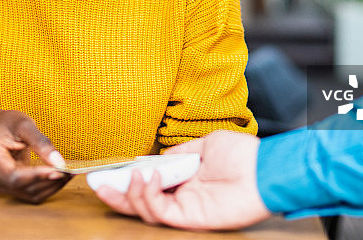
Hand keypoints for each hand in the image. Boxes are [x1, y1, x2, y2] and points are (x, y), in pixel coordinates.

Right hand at [0, 109, 70, 202]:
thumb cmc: (8, 123)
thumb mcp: (24, 125)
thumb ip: (41, 143)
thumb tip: (58, 162)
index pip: (14, 176)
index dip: (37, 176)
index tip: (58, 170)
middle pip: (23, 188)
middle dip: (48, 181)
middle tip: (69, 171)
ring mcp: (0, 183)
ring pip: (29, 194)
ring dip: (51, 186)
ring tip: (68, 173)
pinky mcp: (10, 186)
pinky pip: (31, 192)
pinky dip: (47, 187)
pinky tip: (59, 176)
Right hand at [95, 130, 270, 229]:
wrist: (265, 167)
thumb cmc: (242, 154)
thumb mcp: (204, 145)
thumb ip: (178, 154)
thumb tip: (153, 159)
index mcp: (184, 179)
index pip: (149, 184)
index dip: (127, 180)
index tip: (107, 172)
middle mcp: (181, 196)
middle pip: (141, 202)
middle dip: (116, 195)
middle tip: (98, 184)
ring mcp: (186, 208)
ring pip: (146, 210)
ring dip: (132, 193)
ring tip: (131, 176)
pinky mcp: (192, 217)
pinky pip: (161, 212)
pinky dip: (148, 196)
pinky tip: (147, 178)